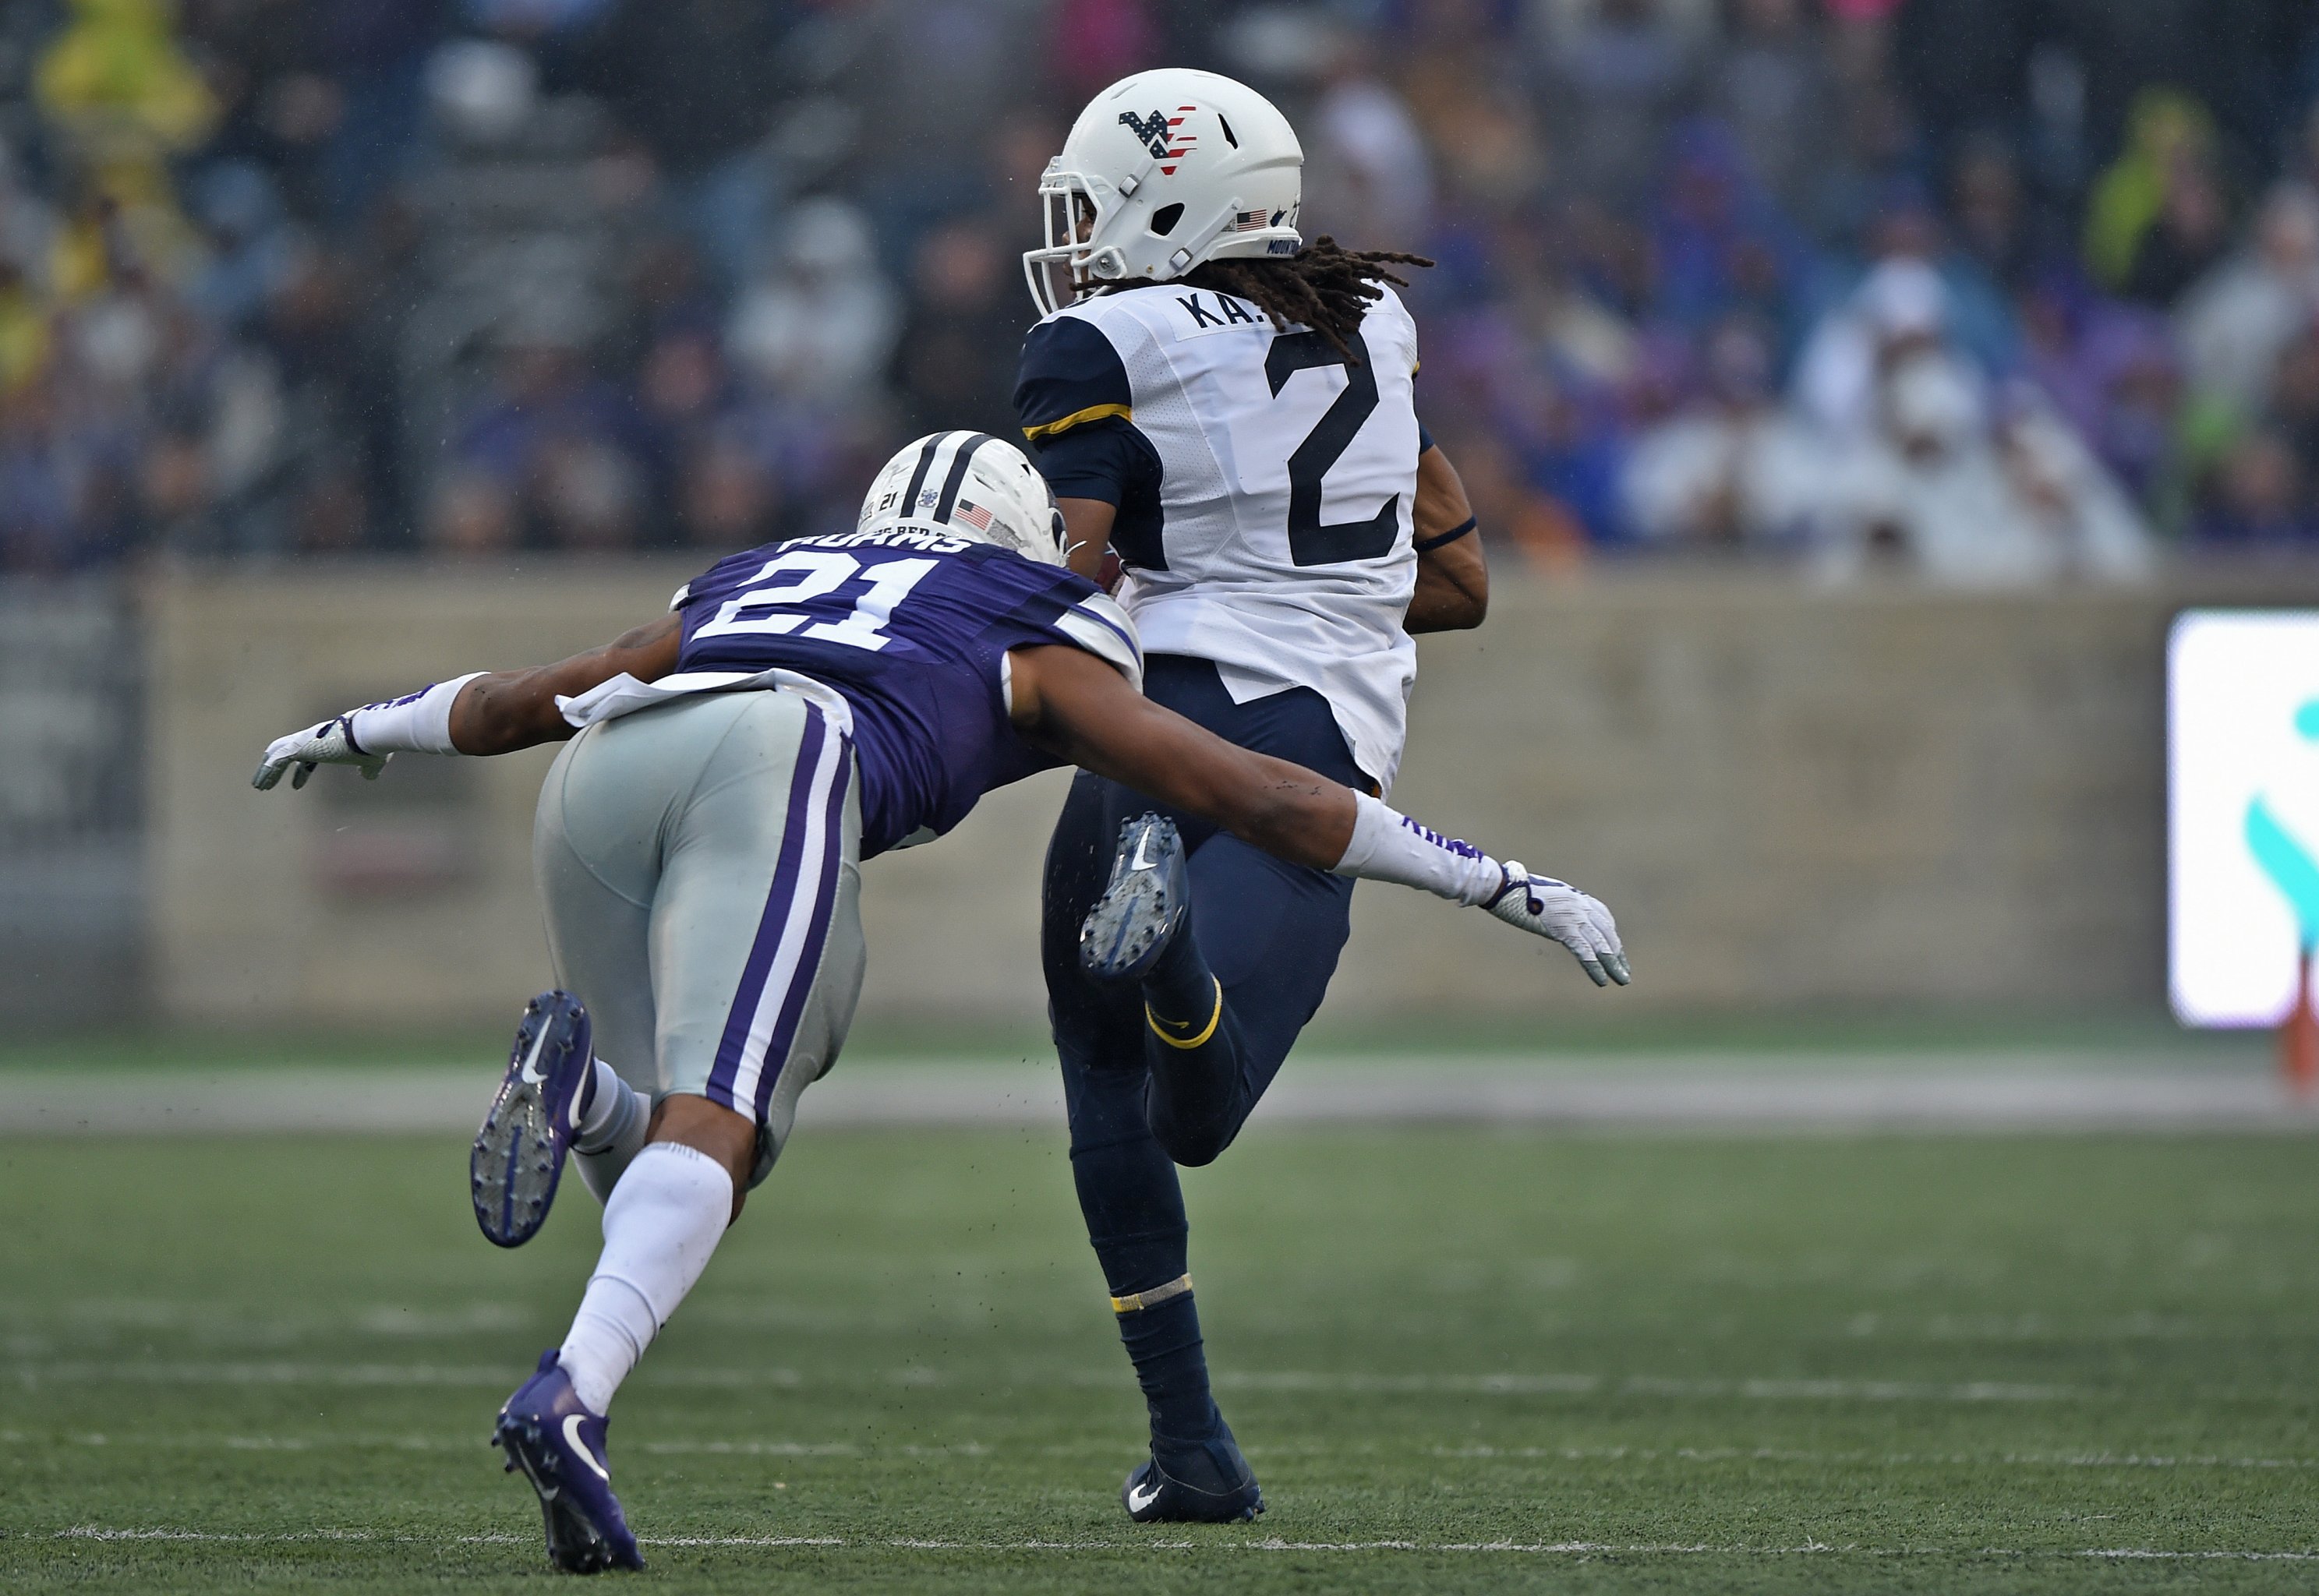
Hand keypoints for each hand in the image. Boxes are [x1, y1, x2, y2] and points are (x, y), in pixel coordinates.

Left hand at [252, 715, 388, 789]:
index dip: (301, 772)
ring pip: (276, 753)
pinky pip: (276, 761)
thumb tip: (368, 776)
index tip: (296, 786)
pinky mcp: (298, 746)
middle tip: (266, 782)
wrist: (369, 735)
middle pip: (286, 752)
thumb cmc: (372, 746)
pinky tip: (263, 784)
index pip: (308, 757)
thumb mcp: (371, 762)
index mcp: (327, 742)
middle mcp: (312, 738)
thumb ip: (367, 769)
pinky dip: (267, 772)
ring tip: (259, 785)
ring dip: (266, 770)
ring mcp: (303, 741)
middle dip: (275, 768)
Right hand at [1483, 864, 1630, 986]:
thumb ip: (1547, 901)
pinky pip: (1585, 952)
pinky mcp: (1564, 928)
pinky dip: (1595, 968)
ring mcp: (1574, 916)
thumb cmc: (1512, 888)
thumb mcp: (1537, 892)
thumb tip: (1540, 905)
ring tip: (1622, 981)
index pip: (1603, 917)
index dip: (1611, 936)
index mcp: (1574, 896)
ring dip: (1614, 965)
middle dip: (1618, 954)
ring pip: (1601, 944)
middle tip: (1624, 972)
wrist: (1503, 886)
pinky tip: (1602, 981)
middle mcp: (1579, 904)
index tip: (1617, 951)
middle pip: (1607, 932)